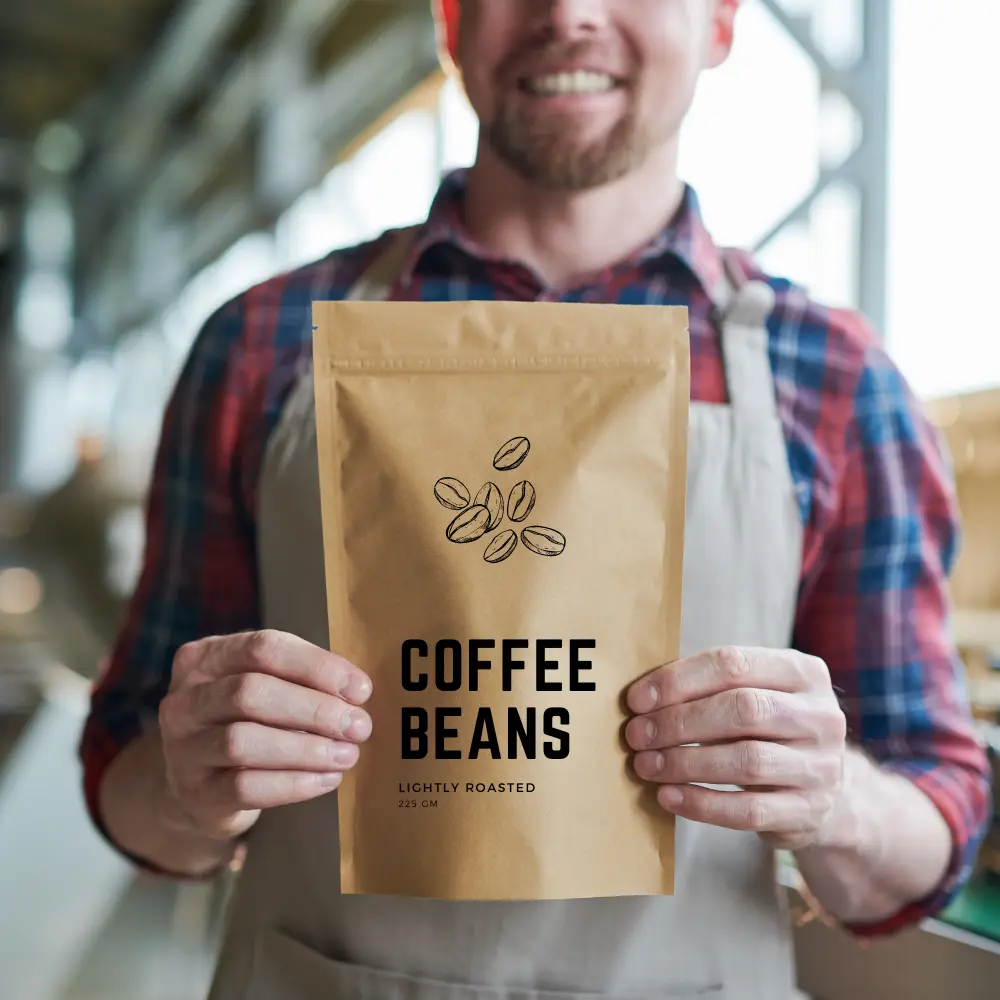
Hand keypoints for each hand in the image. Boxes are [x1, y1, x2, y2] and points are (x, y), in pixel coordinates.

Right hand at [158, 630, 371, 841]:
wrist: (199, 788)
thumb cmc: (247, 724)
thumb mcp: (263, 689)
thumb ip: (301, 680)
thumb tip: (356, 691)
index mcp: (205, 658)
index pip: (263, 648)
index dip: (316, 666)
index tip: (359, 688)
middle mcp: (185, 699)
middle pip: (251, 693)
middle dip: (314, 709)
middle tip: (359, 726)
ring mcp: (182, 749)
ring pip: (243, 741)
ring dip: (306, 748)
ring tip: (347, 754)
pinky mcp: (194, 793)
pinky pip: (244, 787)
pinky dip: (293, 783)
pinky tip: (326, 779)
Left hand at [625, 646, 847, 849]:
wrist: (821, 791)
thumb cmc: (768, 731)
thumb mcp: (753, 695)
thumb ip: (709, 689)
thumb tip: (642, 699)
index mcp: (802, 672)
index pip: (733, 664)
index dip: (678, 680)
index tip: (637, 700)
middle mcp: (821, 716)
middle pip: (742, 710)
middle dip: (678, 722)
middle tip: (636, 735)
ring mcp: (821, 766)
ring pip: (746, 760)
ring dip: (685, 762)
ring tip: (646, 765)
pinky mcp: (810, 812)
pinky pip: (749, 810)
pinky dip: (702, 804)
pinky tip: (668, 796)